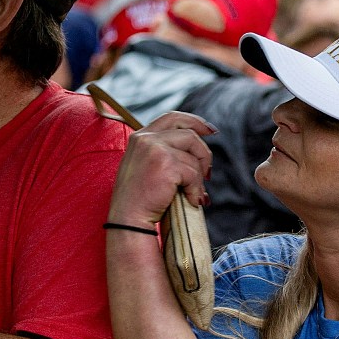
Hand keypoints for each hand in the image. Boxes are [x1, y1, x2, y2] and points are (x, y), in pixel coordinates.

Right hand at [106, 111, 216, 227]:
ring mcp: (156, 150)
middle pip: (189, 133)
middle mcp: (146, 139)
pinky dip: (197, 189)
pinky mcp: (166, 165)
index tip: (211, 131)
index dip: (195, 122)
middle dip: (204, 152)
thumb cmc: (138, 200)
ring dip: (199, 178)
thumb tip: (198, 153)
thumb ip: (164, 153)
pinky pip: (194, 174)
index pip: (172, 118)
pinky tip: (191, 200)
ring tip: (194, 193)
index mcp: (140, 137)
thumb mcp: (145, 166)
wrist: (128, 220)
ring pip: (194, 157)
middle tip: (207, 172)